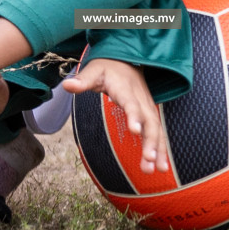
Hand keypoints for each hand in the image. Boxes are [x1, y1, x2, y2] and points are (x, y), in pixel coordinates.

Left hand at [63, 59, 167, 174]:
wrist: (127, 60)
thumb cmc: (107, 68)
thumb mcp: (93, 71)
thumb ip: (82, 80)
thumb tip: (66, 85)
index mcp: (126, 89)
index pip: (131, 103)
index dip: (134, 116)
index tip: (135, 130)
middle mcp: (141, 99)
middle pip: (149, 121)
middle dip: (150, 141)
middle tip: (148, 160)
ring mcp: (148, 107)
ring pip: (156, 129)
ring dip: (157, 149)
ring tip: (157, 169)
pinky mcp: (150, 114)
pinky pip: (157, 132)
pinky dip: (161, 149)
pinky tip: (161, 167)